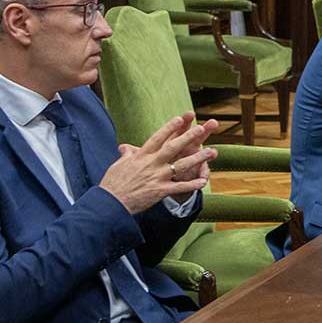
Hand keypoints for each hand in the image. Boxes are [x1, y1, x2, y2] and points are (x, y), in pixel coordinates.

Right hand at [99, 113, 219, 213]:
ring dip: (197, 158)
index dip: (169, 128)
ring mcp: (157, 177)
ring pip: (181, 165)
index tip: (180, 119)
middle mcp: (151, 164)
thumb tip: (125, 148)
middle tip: (201, 128)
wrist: (110, 203)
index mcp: (141, 156)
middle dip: (188, 137)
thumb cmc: (112, 184)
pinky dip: (192, 185)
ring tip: (211, 152)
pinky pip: (180, 187)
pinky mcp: (160, 191)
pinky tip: (204, 181)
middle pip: (172, 147)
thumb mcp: (118, 165)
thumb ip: (126, 155)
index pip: (157, 138)